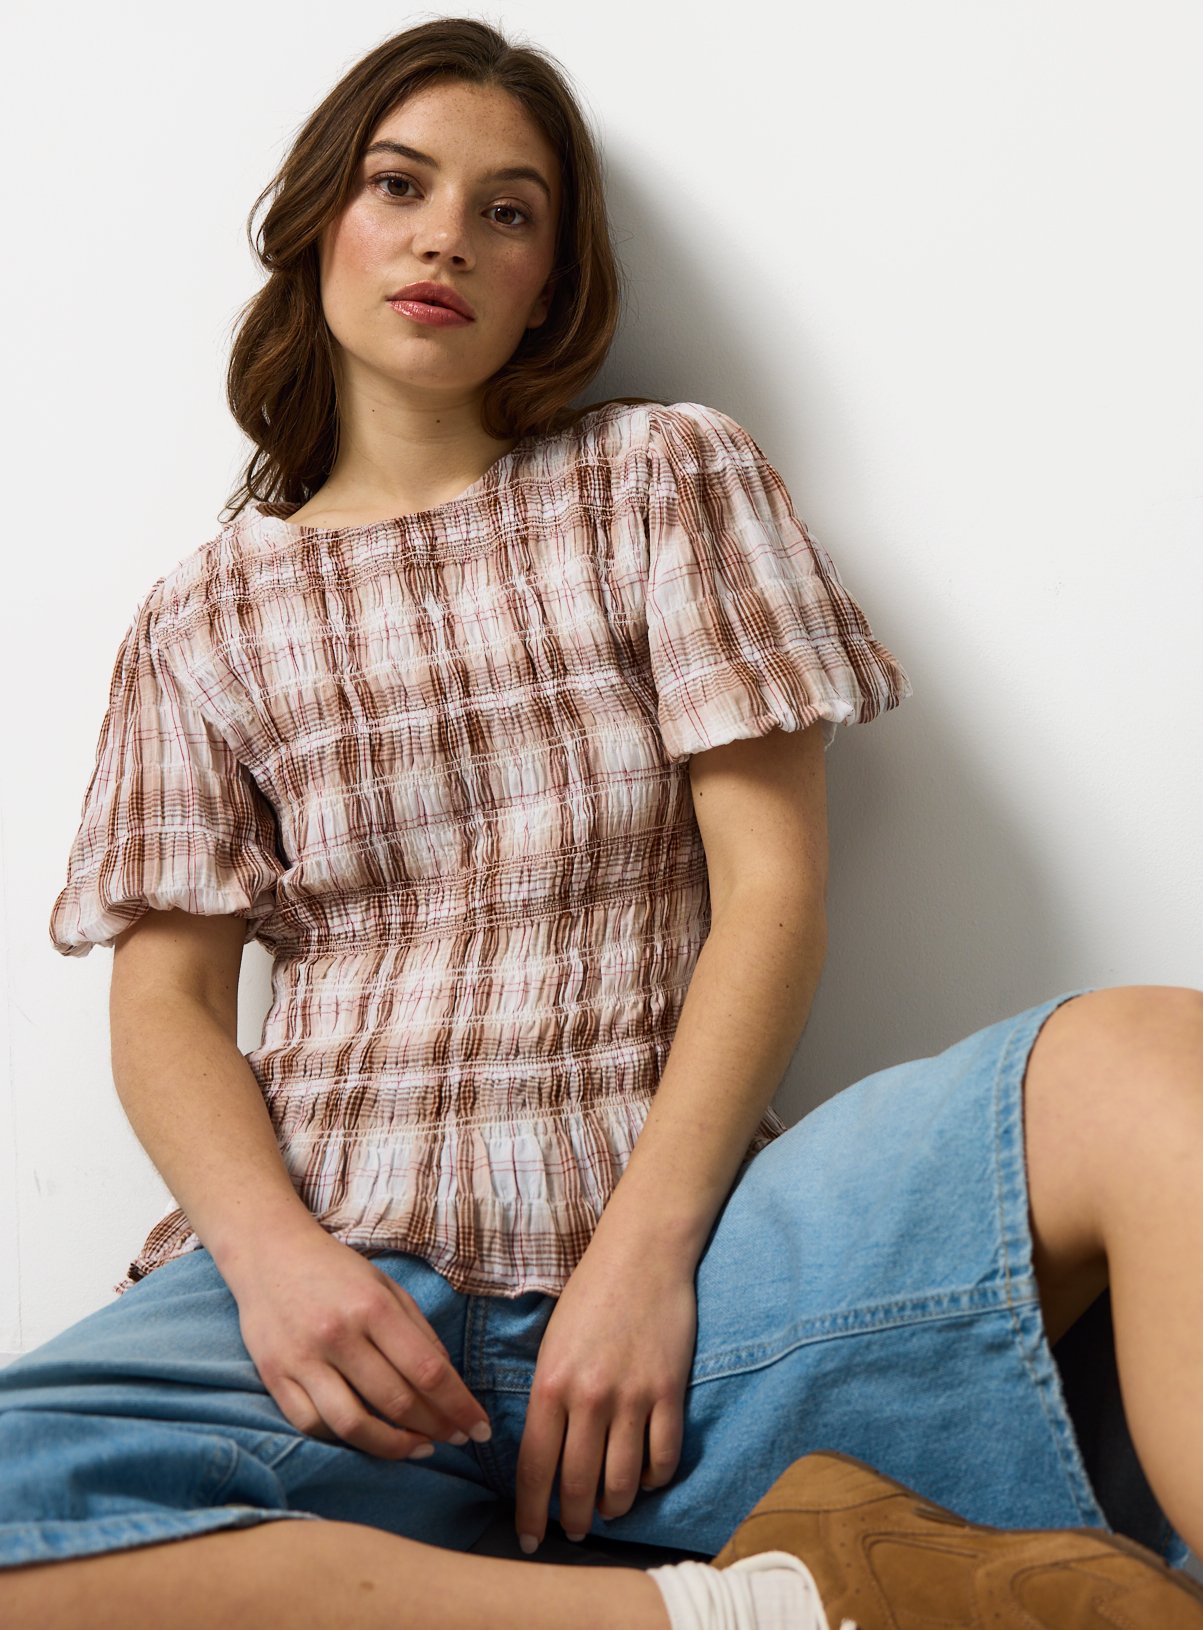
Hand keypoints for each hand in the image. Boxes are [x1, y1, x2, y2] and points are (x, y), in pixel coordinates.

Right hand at [226, 1226, 491, 1458]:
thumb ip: (419, 1332)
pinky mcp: (274, 1377)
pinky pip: (313, 1425)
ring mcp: (302, 1359)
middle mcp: (338, 1334)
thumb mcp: (386, 1286)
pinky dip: (346, 1440)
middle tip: (456, 1439)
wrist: (269, 1253)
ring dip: (394, 1446)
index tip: (479, 1428)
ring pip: (354, 1425)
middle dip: (435, 1428)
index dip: (458, 1406)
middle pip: (396, 1401)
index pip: (427, 1370)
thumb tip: (448, 1383)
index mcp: (373, 1306)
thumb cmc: (337, 1270)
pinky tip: (370, 1439)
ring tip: (419, 1448)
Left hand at [514, 1247, 697, 1549]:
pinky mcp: (669, 1392)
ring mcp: (632, 1398)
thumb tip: (545, 1451)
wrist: (642, 1253)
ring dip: (613, 1506)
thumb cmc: (591, 1294)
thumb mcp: (551, 1344)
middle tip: (573, 1532)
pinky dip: (654, 1479)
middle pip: (578, 1484)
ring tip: (608, 1509)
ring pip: (622, 1481)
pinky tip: (646, 1478)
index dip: (530, 1512)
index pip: (534, 1468)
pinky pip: (663, 1458)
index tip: (530, 1538)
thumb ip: (548, 1397)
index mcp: (550, 1385)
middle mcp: (588, 1398)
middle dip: (573, 1520)